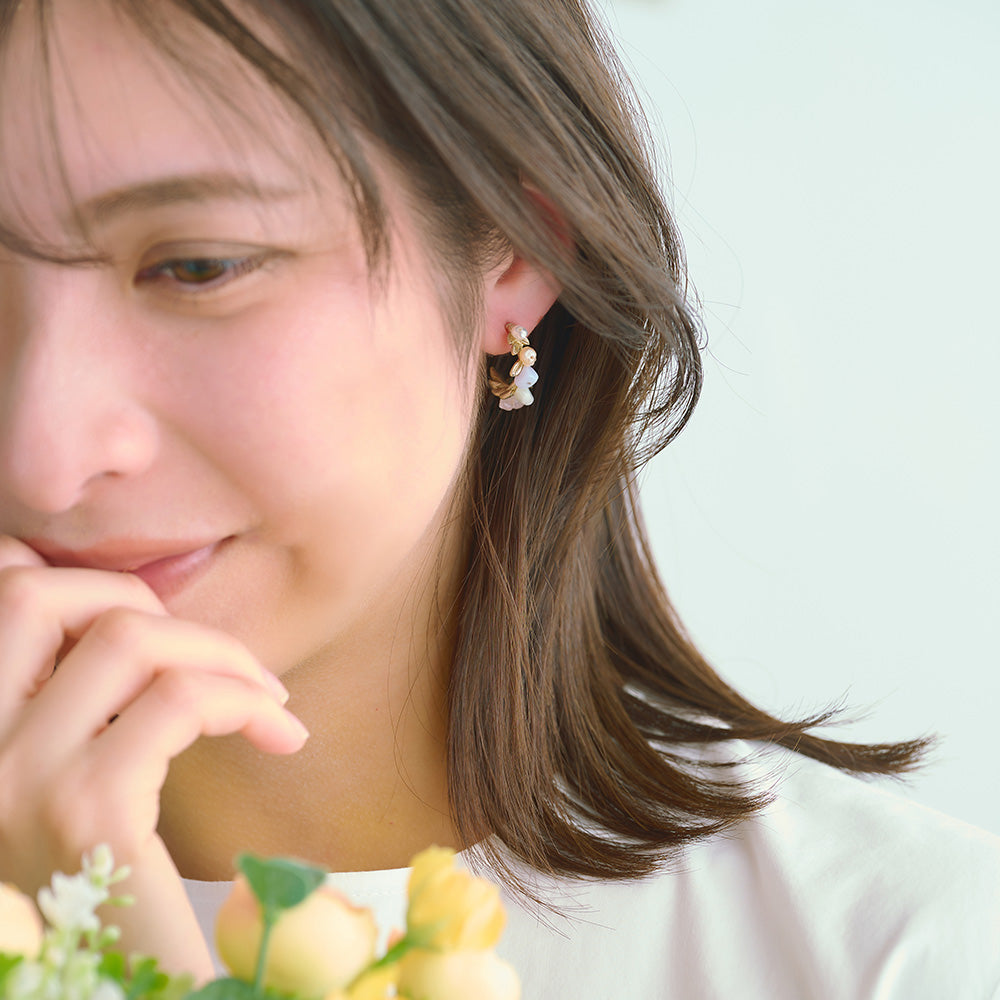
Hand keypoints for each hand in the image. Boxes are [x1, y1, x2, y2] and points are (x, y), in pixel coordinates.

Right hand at [0, 535, 307, 975]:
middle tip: (215, 657)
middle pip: (39, 595)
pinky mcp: (88, 815)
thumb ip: (70, 713)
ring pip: (126, 636)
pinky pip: (182, 701)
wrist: (124, 996)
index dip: (67, 579)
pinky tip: (282, 734)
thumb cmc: (110, 903)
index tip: (152, 621)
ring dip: (220, 650)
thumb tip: (119, 625)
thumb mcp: (62, 792)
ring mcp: (11, 783)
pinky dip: (248, 700)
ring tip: (268, 695)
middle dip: (147, 603)